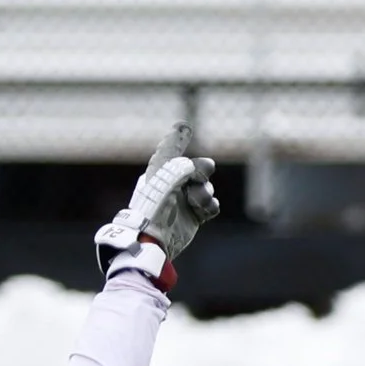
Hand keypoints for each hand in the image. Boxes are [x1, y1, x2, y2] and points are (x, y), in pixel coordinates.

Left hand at [93, 123, 220, 279]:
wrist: (153, 239)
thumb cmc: (154, 207)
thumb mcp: (167, 178)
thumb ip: (186, 166)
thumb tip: (206, 167)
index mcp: (160, 173)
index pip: (170, 151)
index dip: (176, 139)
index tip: (183, 126)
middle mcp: (173, 185)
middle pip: (197, 168)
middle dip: (202, 169)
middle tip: (201, 173)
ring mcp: (185, 201)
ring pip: (207, 187)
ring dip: (204, 192)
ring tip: (195, 202)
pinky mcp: (194, 217)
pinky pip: (211, 205)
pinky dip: (210, 206)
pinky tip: (202, 211)